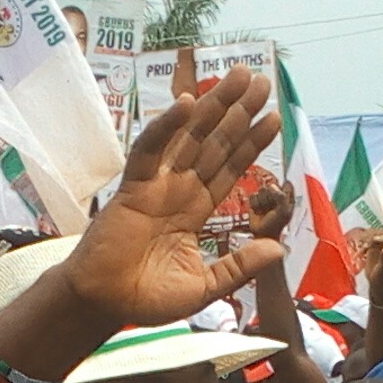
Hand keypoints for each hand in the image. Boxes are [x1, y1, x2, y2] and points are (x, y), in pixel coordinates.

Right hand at [55, 65, 281, 329]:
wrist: (103, 306)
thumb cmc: (145, 300)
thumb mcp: (204, 287)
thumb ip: (239, 266)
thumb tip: (278, 250)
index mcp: (194, 212)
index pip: (228, 170)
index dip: (250, 144)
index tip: (274, 117)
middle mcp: (178, 192)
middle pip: (214, 144)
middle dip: (237, 113)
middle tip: (259, 80)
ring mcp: (155, 187)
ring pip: (188, 139)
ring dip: (212, 107)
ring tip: (238, 76)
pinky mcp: (132, 188)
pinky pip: (150, 151)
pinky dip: (165, 128)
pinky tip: (185, 103)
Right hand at [247, 176, 294, 241]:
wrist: (262, 235)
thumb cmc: (276, 224)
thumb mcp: (284, 211)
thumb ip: (281, 196)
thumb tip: (271, 186)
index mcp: (288, 197)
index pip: (287, 184)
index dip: (282, 188)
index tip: (279, 197)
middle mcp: (277, 196)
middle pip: (272, 185)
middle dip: (270, 197)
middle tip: (271, 208)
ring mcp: (265, 198)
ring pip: (262, 190)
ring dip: (262, 202)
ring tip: (264, 211)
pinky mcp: (255, 202)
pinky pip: (253, 196)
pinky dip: (254, 204)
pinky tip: (257, 211)